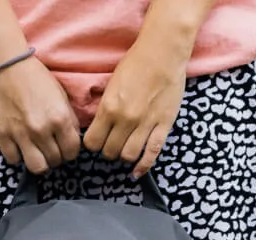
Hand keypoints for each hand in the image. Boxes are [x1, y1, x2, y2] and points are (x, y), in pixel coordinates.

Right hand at [0, 57, 81, 174]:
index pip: (72, 151)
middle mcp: (42, 130)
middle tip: (50, 147)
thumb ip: (68, 118)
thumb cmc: (34, 76)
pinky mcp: (3, 135)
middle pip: (55, 161)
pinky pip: (13, 160)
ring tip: (37, 152)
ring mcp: (21, 134)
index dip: (70, 151)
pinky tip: (19, 146)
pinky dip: (17, 156)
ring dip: (39, 162)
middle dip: (55, 157)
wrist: (5, 63)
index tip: (65, 147)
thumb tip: (71, 138)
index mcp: (59, 118)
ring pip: (36, 167)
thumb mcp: (60, 94)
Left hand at [83, 40, 186, 177]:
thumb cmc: (136, 63)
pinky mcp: (163, 126)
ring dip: (124, 156)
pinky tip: (137, 172)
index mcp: (109, 108)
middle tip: (112, 142)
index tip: (96, 140)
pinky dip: (143, 167)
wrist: (164, 51)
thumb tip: (97, 128)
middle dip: (108, 150)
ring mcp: (146, 124)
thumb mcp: (111, 84)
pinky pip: (152, 154)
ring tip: (125, 148)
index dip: (93, 143)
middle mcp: (126, 119)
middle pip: (109, 152)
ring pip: (128, 156)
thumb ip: (105, 108)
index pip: (92, 142)